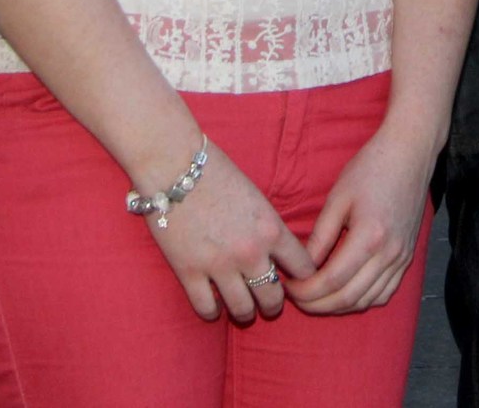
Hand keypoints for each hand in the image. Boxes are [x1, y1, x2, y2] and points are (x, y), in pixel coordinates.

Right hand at [141, 141, 314, 323]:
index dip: (302, 278)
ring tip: (243, 310)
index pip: (303, 268)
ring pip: (243, 310)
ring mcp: (220, 266)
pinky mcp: (189, 272)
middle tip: (268, 303)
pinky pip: (206, 309)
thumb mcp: (256, 198)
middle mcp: (251, 253)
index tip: (296, 282)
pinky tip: (213, 306)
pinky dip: (212, 312)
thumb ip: (268, 227)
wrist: (175, 164)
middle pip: (274, 297)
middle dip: (274, 304)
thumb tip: (277, 252)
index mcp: (272, 229)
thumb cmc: (217, 172)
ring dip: (245, 313)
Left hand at [287, 127, 433, 314]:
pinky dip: (361, 301)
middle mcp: (389, 254)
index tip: (287, 287)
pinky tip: (344, 295)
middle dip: (317, 305)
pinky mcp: (408, 258)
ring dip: (337, 307)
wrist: (410, 155)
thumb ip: (320, 236)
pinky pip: (384, 293)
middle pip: (348, 298)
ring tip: (315, 299)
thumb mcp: (338, 197)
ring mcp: (401, 259)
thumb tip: (303, 267)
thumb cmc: (371, 169)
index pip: (332, 280)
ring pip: (366, 301)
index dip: (306, 291)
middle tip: (295, 299)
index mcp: (370, 237)